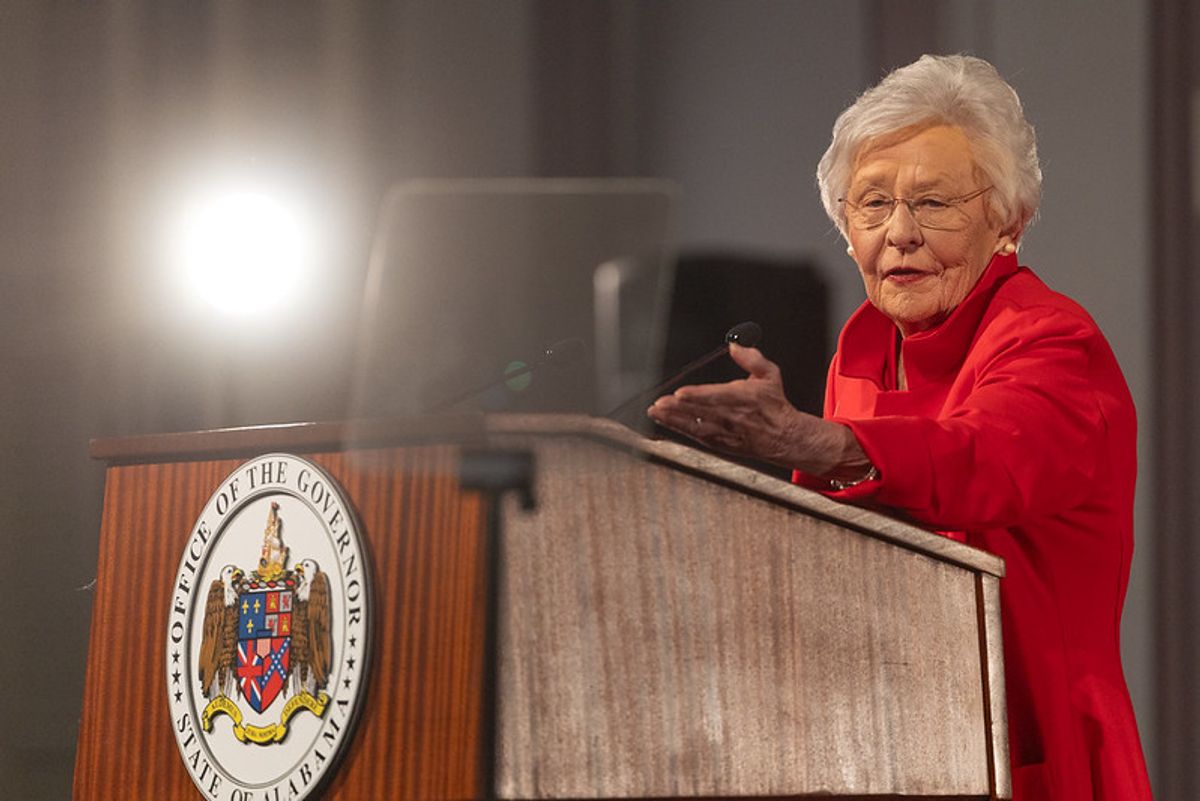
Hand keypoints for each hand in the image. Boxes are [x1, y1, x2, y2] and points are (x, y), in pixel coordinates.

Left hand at [646, 344, 868, 477]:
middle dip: (677, 410)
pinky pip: (697, 437)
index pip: (717, 396)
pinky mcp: (721, 443)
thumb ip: (752, 358)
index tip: (680, 394)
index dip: (697, 396)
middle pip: (701, 413)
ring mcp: (726, 432)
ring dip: (673, 420)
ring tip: (655, 413)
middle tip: (658, 404)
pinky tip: (666, 422)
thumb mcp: (770, 375)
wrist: (784, 437)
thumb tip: (735, 345)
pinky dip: (680, 430)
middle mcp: (733, 417)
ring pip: (695, 427)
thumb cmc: (774, 405)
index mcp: (744, 398)